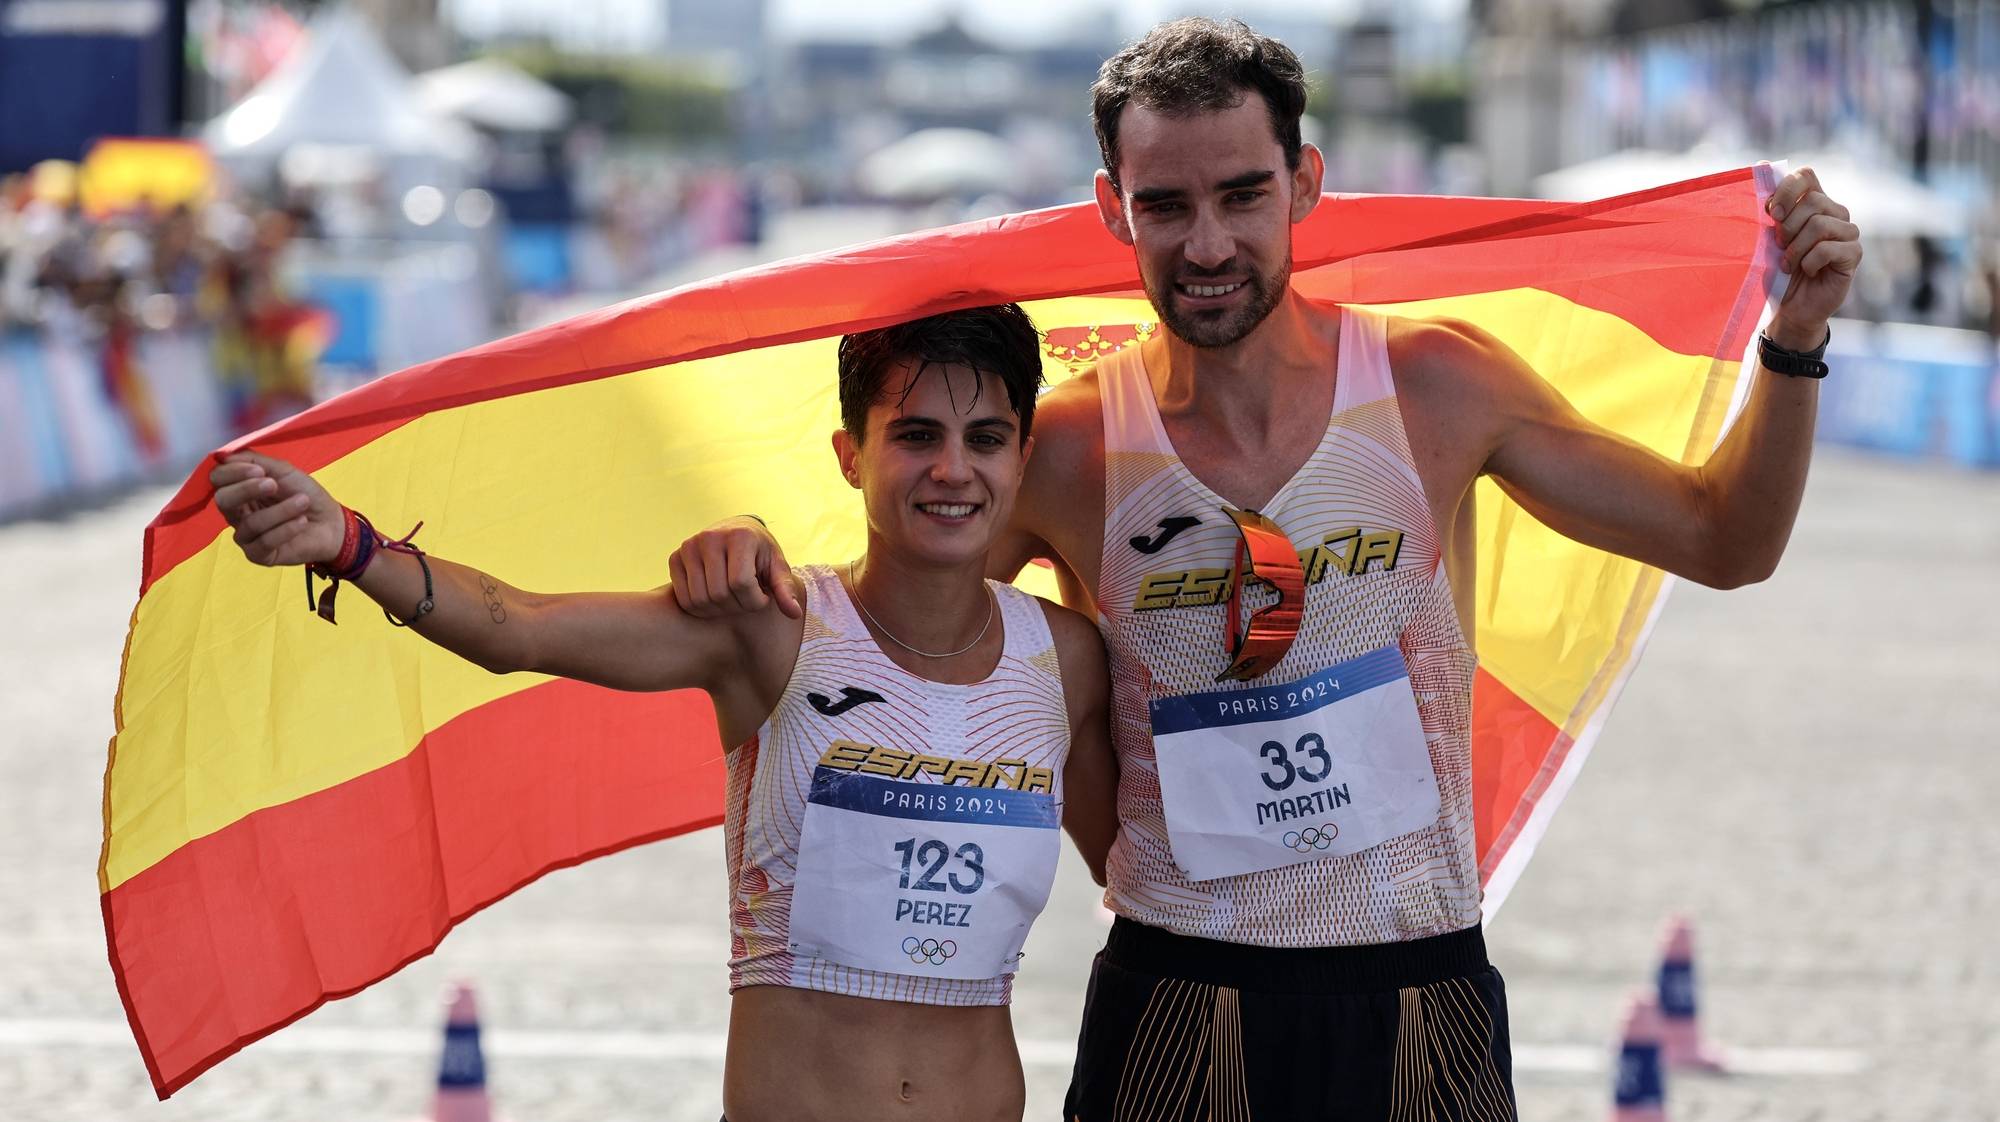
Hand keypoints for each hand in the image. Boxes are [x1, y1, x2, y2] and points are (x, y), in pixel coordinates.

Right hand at [210, 450, 345, 566]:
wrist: (331, 521)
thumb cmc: (305, 494)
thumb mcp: (283, 471)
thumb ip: (254, 461)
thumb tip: (224, 456)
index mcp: (238, 490)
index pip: (218, 479)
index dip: (233, 473)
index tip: (259, 470)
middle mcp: (236, 514)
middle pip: (223, 500)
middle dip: (247, 490)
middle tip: (274, 485)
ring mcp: (246, 536)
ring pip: (250, 523)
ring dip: (280, 510)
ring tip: (303, 502)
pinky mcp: (259, 555)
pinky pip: (264, 542)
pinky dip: (286, 529)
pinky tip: (302, 521)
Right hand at [667, 515, 800, 618]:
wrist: (735, 532)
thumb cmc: (760, 553)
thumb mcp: (777, 567)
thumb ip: (784, 589)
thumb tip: (794, 613)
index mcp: (739, 537)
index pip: (741, 583)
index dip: (754, 600)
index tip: (763, 597)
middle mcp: (710, 537)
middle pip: (719, 594)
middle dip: (738, 607)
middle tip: (747, 601)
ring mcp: (689, 547)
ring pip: (700, 599)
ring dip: (719, 611)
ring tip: (734, 600)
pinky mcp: (675, 558)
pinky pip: (684, 598)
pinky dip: (701, 608)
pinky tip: (717, 600)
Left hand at [1767, 166, 1861, 347]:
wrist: (1790, 308)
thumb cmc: (1776, 272)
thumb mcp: (1766, 239)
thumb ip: (1768, 208)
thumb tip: (1761, 164)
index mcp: (1812, 203)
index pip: (1806, 175)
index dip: (1787, 189)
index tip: (1771, 212)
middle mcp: (1834, 213)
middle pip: (1813, 201)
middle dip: (1788, 227)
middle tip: (1780, 247)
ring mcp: (1847, 233)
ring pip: (1820, 224)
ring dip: (1796, 248)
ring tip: (1789, 264)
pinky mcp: (1853, 254)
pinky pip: (1828, 248)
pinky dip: (1810, 262)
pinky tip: (1808, 271)